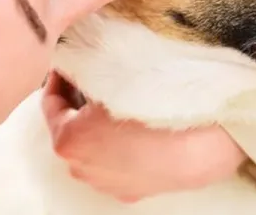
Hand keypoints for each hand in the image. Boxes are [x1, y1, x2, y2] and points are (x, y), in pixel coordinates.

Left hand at [41, 71, 246, 202]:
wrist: (205, 138)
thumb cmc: (159, 103)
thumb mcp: (113, 74)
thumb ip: (83, 70)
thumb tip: (72, 64)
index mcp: (69, 140)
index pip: (50, 104)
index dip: (59, 79)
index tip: (69, 64)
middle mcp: (82, 169)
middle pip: (71, 129)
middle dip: (78, 105)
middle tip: (92, 79)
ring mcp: (108, 184)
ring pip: (94, 149)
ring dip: (98, 128)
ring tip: (119, 104)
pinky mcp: (134, 192)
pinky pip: (117, 164)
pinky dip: (120, 147)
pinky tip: (138, 128)